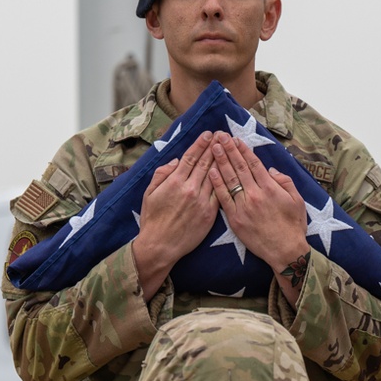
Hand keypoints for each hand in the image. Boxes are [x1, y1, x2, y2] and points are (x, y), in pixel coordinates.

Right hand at [133, 131, 218, 298]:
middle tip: (224, 135)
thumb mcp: (149, 193)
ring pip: (216, 176)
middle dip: (215, 147)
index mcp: (174, 182)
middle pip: (206, 163)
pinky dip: (226, 181)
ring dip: (224, 161)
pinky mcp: (210, 214)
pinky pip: (220, 194)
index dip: (201, 144)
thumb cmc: (152, 220)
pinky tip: (231, 173)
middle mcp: (190, 189)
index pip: (191, 158)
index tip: (209, 134)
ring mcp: (202, 201)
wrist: (161, 246)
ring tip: (230, 148)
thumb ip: (161, 174)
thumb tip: (176, 162)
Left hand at [207, 131, 309, 273]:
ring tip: (213, 147)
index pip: (254, 164)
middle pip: (239, 167)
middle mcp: (255, 194)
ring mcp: (244, 206)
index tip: (235, 139)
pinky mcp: (235, 219)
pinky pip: (223, 198)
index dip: (243, 150)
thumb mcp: (297, 200)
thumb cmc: (293, 226)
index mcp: (270, 188)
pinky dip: (217, 184)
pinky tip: (211, 171)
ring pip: (230, 179)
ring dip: (220, 161)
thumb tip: (269, 170)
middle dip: (229, 150)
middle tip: (220, 136)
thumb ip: (285, 182)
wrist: (285, 251)